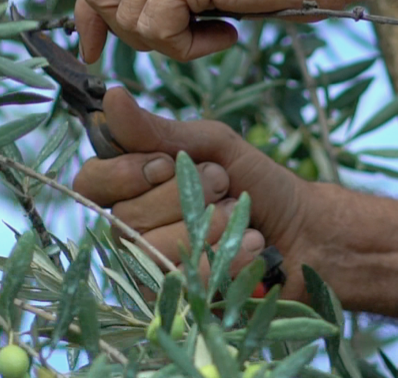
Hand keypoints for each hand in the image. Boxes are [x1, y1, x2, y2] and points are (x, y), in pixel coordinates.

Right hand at [71, 88, 317, 299]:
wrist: (306, 232)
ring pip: (152, 249)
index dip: (123, 174)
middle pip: (125, 216)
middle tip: (223, 184)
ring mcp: (152, 268)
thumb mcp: (211, 146)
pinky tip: (250, 247)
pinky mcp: (177, 301)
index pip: (91, 181)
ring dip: (208, 225)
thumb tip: (111, 95)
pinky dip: (223, 258)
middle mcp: (132, 229)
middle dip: (183, 194)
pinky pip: (183, 279)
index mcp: (133, 186)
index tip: (166, 164)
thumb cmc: (255, 183)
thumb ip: (158, 130)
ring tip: (240, 217)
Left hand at [74, 0, 346, 62]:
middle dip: (125, 30)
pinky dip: (188, 48)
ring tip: (214, 34)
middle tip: (172, 42)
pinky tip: (227, 36)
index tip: (94, 47)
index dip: (92, 10)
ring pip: (130, 16)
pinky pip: (158, 28)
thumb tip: (133, 18)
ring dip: (170, 43)